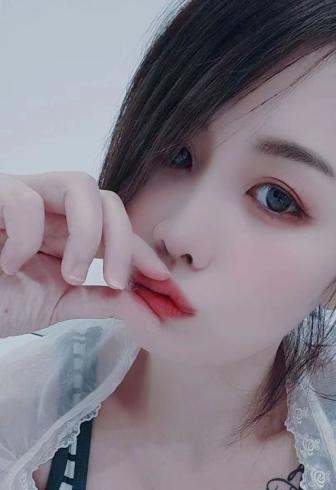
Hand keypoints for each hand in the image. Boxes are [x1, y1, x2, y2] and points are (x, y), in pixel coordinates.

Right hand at [0, 171, 170, 336]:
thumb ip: (95, 300)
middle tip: (117, 282)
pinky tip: (13, 263)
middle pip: (108, 198)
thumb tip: (142, 305)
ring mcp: (19, 197)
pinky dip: (28, 236)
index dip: (144, 250)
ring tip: (69, 275)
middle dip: (124, 241)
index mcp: (64, 233)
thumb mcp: (52, 304)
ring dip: (87, 236)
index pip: (116, 226)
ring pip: (80, 184)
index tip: (165, 282)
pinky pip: (24, 196)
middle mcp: (48, 209)